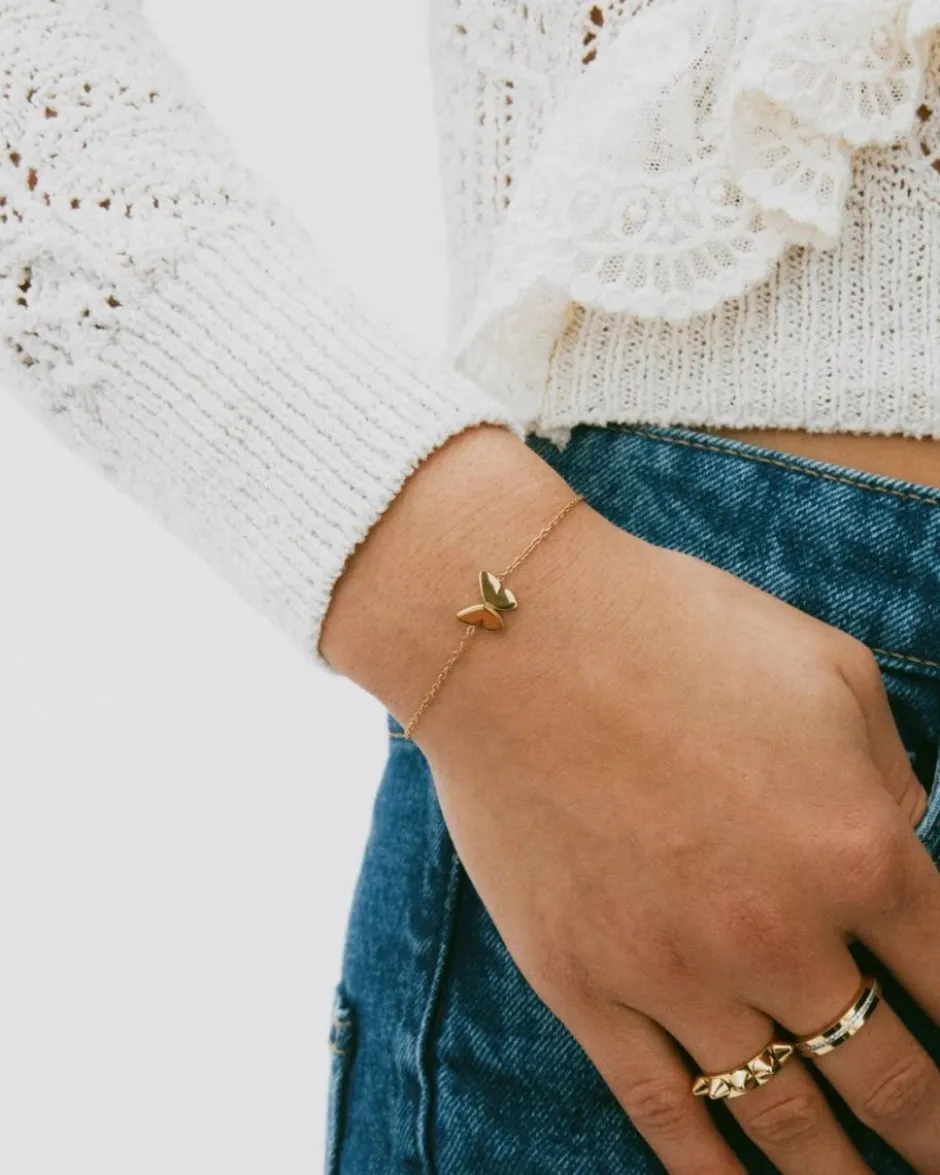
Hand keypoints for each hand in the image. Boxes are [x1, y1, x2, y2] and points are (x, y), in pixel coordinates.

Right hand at [322, 425, 939, 1173]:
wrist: (517, 637)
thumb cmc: (675, 629)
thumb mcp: (827, 670)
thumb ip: (888, 770)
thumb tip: (902, 833)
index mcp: (857, 846)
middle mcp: (779, 933)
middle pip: (891, 1080)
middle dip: (932, 1133)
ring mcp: (675, 972)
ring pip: (786, 1121)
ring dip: (842, 1174)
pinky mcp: (585, 986)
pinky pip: (666, 1112)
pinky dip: (715, 1171)